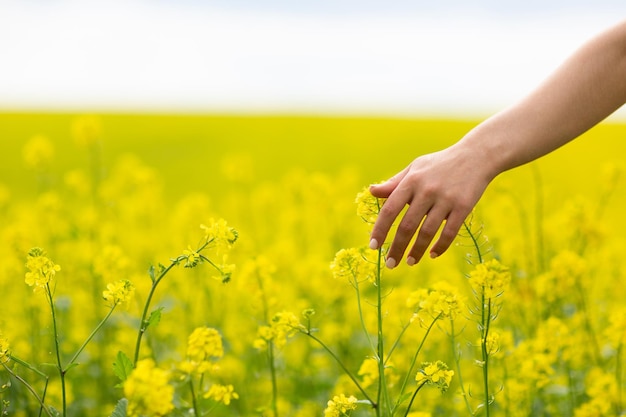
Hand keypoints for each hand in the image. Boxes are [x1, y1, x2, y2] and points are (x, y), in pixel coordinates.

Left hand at [369, 144, 491, 267]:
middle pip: (407, 226)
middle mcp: (427, 191)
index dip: (380, 230)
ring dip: (416, 251)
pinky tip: (432, 254)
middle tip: (390, 264)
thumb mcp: (415, 168)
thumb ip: (395, 183)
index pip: (389, 209)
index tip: (373, 246)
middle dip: (396, 248)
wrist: (476, 155)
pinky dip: (440, 246)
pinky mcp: (463, 207)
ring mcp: (445, 199)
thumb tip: (372, 192)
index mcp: (411, 181)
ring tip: (409, 262)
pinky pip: (449, 232)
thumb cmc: (440, 164)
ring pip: (427, 232)